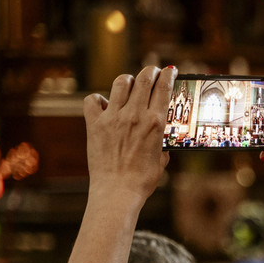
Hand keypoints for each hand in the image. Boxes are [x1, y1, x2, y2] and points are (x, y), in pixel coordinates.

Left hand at [83, 66, 175, 201]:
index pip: (163, 88)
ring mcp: (113, 118)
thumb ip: (162, 145)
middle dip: (151, 71)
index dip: (168, 75)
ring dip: (128, 80)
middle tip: (153, 71)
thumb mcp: (161, 161)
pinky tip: (104, 105)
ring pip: (120, 83)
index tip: (170, 70)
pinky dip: (98, 99)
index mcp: (155, 123)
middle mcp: (135, 115)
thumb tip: (162, 140)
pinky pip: (93, 100)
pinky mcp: (95, 124)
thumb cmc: (142, 181)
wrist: (117, 192)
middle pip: (144, 79)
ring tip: (130, 83)